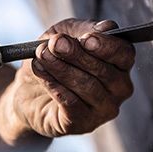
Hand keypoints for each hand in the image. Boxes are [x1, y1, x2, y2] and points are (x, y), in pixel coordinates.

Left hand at [0, 18, 134, 143]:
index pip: (124, 54)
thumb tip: (104, 28)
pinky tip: (41, 72)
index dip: (107, 47)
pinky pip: (72, 103)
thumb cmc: (53, 58)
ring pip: (87, 86)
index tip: (85, 39)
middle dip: (76, 55)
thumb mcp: (64, 33)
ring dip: (61, 68)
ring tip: (42, 56)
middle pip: (105, 71)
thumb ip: (84, 29)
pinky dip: (54, 85)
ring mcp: (104, 109)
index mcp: (120, 63)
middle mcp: (119, 88)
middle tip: (55, 44)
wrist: (28, 91)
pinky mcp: (83, 124)